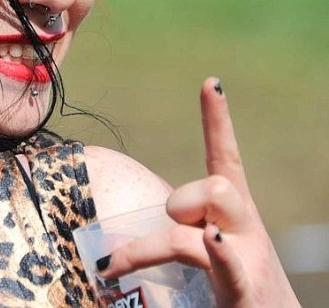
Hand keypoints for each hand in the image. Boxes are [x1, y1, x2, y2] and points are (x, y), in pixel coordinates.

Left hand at [97, 78, 300, 306]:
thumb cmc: (238, 287)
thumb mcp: (210, 250)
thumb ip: (182, 230)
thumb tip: (121, 233)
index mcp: (234, 213)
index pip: (226, 157)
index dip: (218, 121)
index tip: (211, 82)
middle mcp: (245, 226)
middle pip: (216, 183)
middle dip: (183, 201)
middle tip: (172, 235)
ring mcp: (248, 256)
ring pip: (211, 211)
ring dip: (173, 232)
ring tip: (134, 261)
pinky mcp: (245, 288)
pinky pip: (228, 262)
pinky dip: (219, 251)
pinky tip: (211, 239)